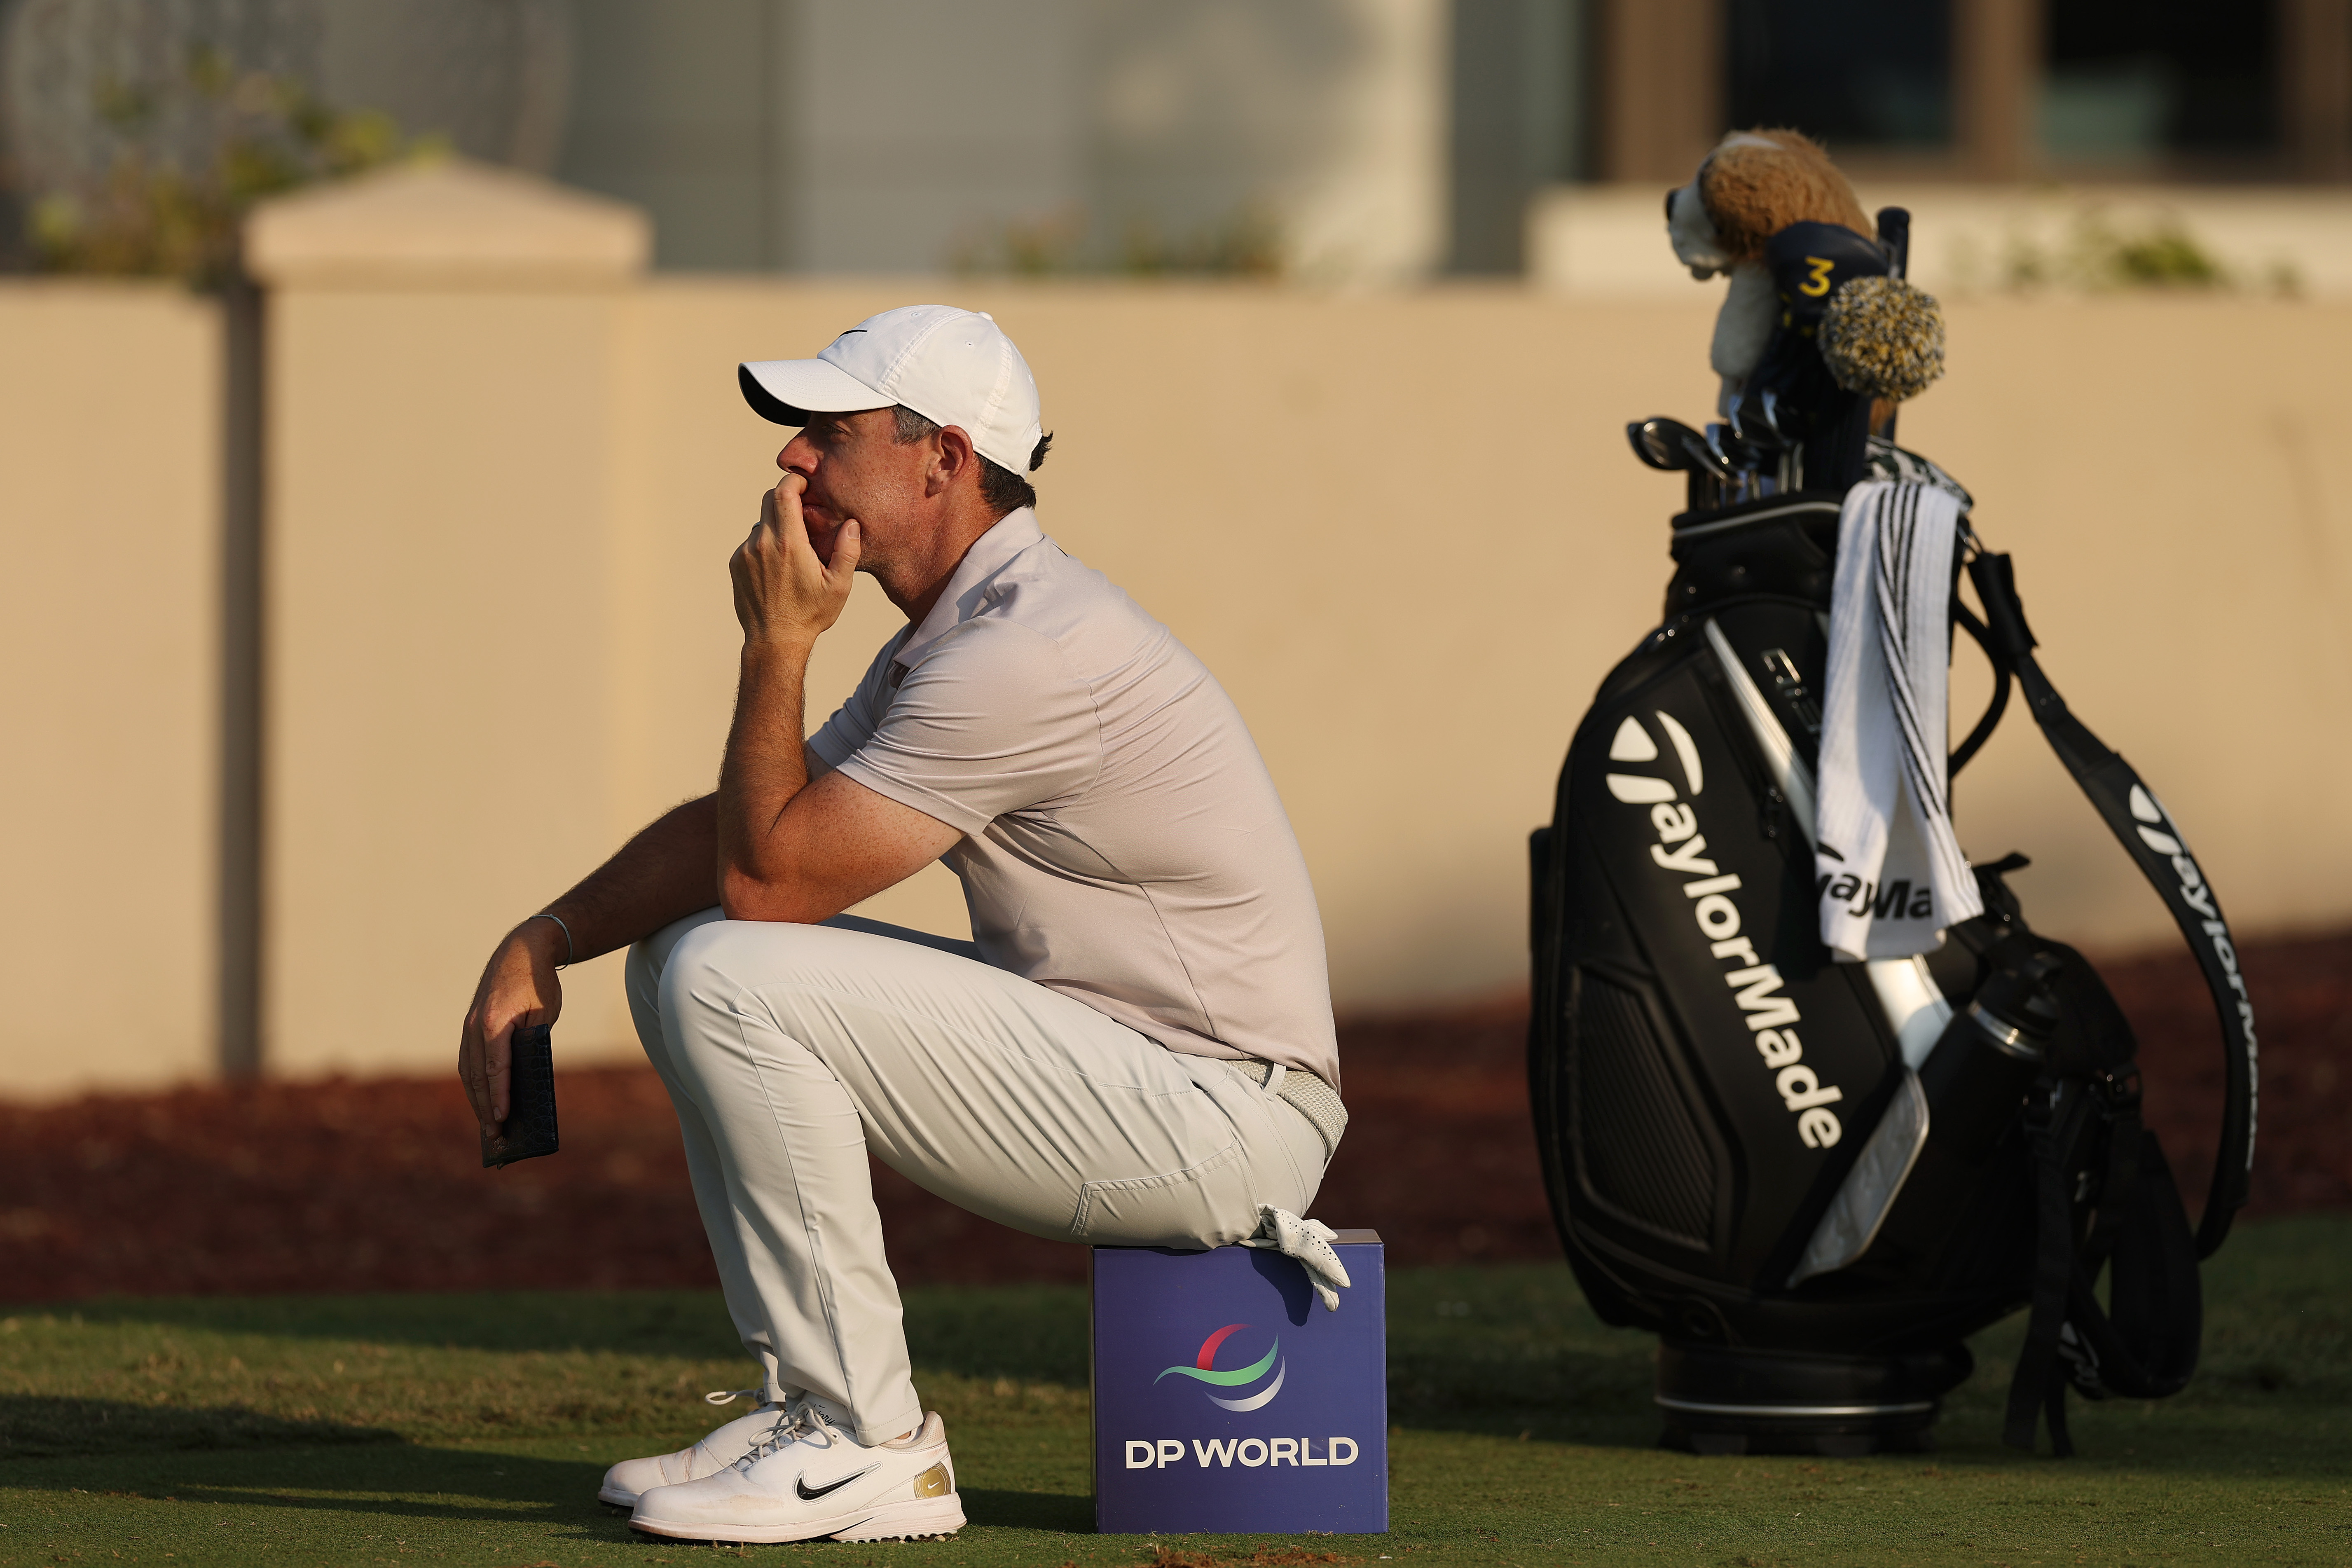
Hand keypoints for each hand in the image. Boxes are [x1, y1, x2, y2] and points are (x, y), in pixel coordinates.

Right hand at [458, 919, 564, 1132]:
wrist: (522, 950)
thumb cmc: (539, 984)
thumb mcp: (544, 1015)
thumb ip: (532, 1045)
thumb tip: (523, 1080)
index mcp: (495, 1024)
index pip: (496, 1069)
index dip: (498, 1097)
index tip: (502, 1119)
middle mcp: (476, 1026)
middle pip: (478, 1076)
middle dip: (485, 1107)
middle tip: (495, 1135)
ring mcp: (469, 1025)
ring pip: (469, 1070)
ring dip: (476, 1098)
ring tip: (487, 1124)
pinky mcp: (470, 1025)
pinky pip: (468, 1059)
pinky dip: (474, 1081)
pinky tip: (482, 1097)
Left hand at [732, 473, 859, 647]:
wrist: (774, 641)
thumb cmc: (811, 614)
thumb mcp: (839, 586)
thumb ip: (847, 551)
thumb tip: (852, 524)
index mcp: (789, 543)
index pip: (783, 492)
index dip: (794, 481)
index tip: (805, 484)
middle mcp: (763, 543)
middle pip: (768, 500)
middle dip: (786, 498)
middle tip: (802, 511)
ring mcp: (745, 553)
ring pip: (761, 523)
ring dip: (776, 526)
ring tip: (793, 549)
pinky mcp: (736, 564)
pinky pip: (751, 542)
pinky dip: (764, 545)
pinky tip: (778, 567)